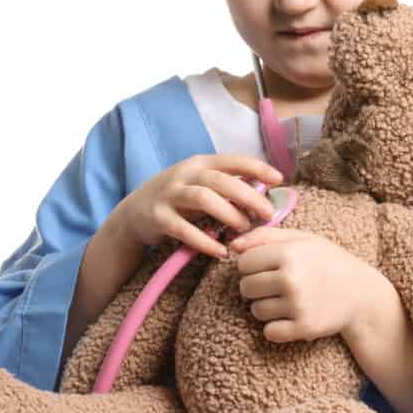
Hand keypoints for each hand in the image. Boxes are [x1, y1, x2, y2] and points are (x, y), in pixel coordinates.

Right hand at [118, 154, 282, 259]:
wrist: (133, 214)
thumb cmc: (178, 200)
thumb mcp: (201, 186)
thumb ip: (227, 188)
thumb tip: (265, 194)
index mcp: (199, 164)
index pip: (232, 161)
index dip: (256, 168)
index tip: (279, 179)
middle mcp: (184, 174)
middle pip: (221, 180)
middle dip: (248, 196)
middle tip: (267, 214)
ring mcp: (169, 194)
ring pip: (203, 198)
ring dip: (228, 213)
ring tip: (244, 229)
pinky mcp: (157, 217)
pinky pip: (184, 229)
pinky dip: (204, 241)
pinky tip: (220, 251)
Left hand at [229, 227, 382, 342]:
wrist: (361, 294)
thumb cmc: (328, 261)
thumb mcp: (302, 239)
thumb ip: (265, 236)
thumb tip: (232, 246)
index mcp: (289, 253)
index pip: (244, 263)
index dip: (252, 265)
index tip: (267, 267)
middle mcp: (291, 279)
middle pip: (246, 287)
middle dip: (256, 286)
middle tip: (277, 284)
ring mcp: (297, 305)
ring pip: (256, 310)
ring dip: (266, 307)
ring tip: (288, 299)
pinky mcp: (303, 328)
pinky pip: (269, 332)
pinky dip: (276, 327)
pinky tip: (291, 316)